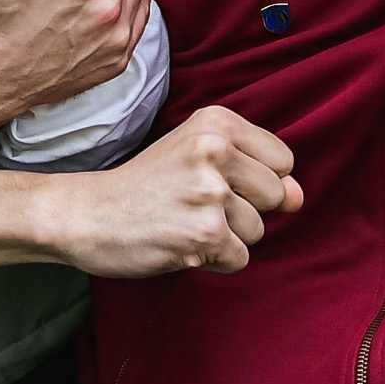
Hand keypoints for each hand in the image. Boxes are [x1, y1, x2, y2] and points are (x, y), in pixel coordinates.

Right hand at [54, 106, 300, 277]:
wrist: (86, 214)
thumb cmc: (146, 186)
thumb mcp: (197, 158)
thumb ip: (256, 172)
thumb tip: (298, 198)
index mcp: (216, 123)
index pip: (282, 161)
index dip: (254, 179)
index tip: (212, 179)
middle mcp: (216, 150)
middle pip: (276, 196)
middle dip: (245, 210)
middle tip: (193, 204)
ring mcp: (211, 193)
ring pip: (258, 230)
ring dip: (226, 237)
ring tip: (183, 222)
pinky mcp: (205, 234)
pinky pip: (240, 258)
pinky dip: (214, 260)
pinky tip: (180, 243)